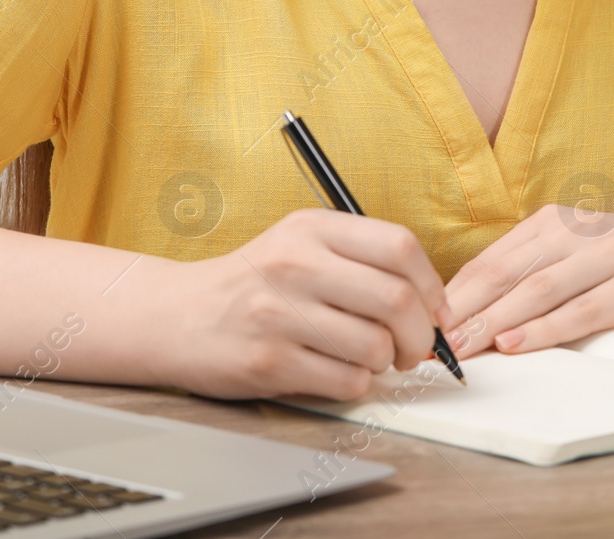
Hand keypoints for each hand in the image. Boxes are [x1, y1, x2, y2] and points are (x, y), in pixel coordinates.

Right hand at [145, 209, 452, 400]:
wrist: (178, 316)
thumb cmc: (253, 284)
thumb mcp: (300, 245)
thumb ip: (360, 260)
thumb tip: (432, 303)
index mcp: (311, 228)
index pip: (400, 246)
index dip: (431, 285)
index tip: (435, 311)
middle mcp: (295, 264)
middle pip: (396, 300)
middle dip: (420, 335)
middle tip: (413, 348)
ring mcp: (279, 313)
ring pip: (375, 346)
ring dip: (385, 363)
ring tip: (369, 358)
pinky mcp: (268, 360)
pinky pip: (346, 381)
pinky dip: (355, 384)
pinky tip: (336, 371)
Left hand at [443, 205, 613, 357]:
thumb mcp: (586, 249)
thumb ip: (540, 269)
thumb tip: (479, 307)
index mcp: (557, 221)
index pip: (492, 259)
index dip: (455, 292)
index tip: (423, 321)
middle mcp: (578, 232)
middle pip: (506, 273)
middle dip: (463, 311)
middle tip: (428, 341)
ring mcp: (610, 256)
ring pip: (538, 291)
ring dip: (493, 321)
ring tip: (461, 348)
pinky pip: (582, 310)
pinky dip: (544, 329)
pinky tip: (515, 344)